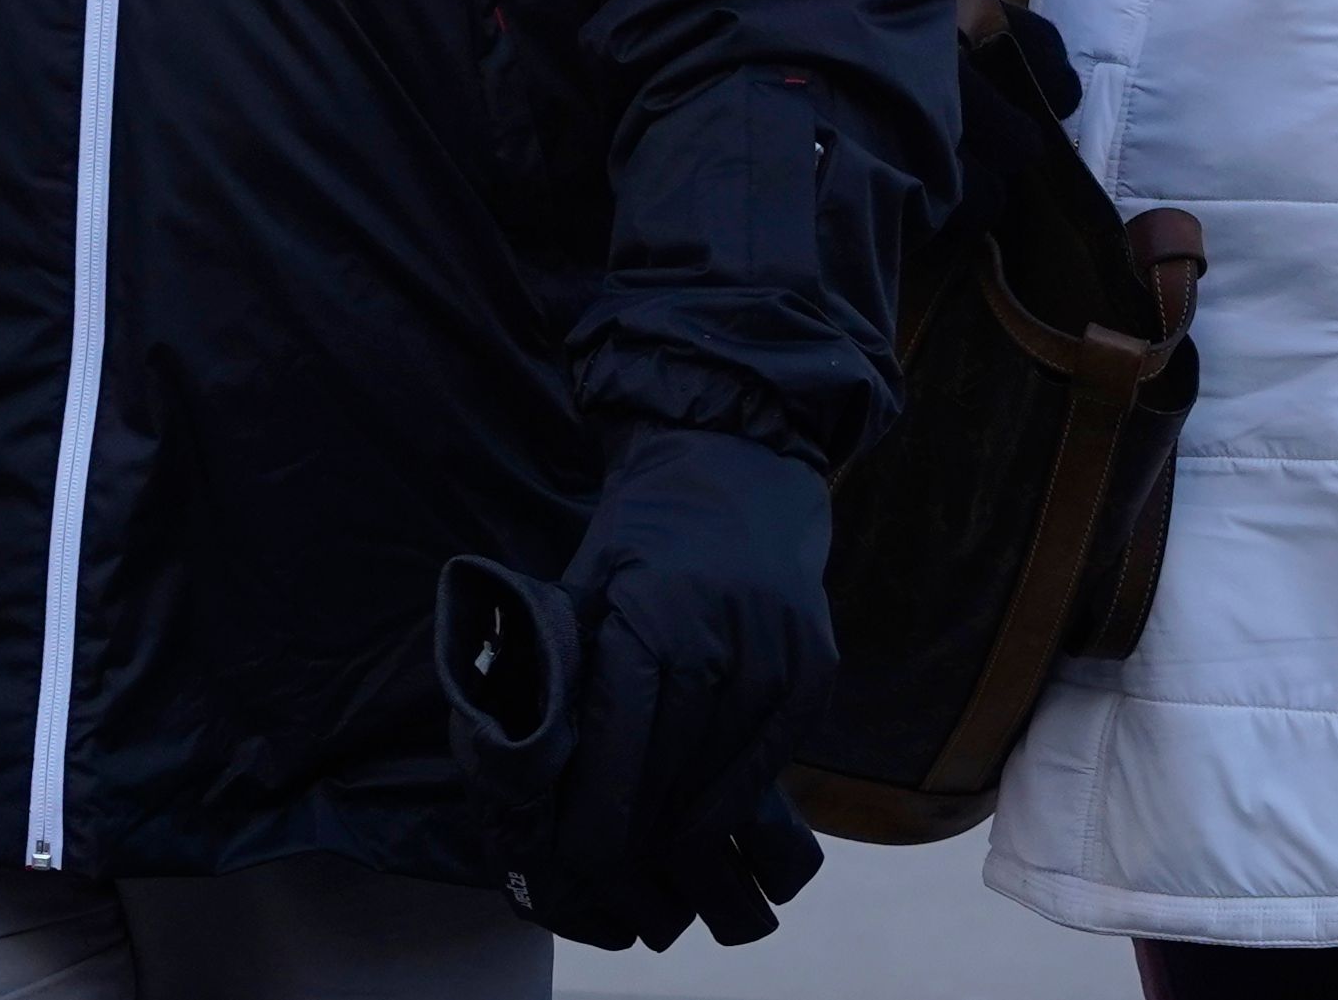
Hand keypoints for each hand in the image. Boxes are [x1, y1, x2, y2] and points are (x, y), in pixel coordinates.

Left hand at [554, 426, 835, 947]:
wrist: (741, 463)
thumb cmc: (646, 528)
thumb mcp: (587, 579)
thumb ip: (565, 660)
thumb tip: (524, 755)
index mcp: (650, 615)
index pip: (621, 737)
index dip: (599, 807)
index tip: (577, 859)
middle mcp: (721, 640)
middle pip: (673, 769)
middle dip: (635, 829)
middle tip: (605, 874)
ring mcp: (777, 658)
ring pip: (726, 775)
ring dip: (686, 826)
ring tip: (650, 863)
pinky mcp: (814, 673)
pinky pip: (771, 760)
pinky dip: (735, 798)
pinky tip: (705, 824)